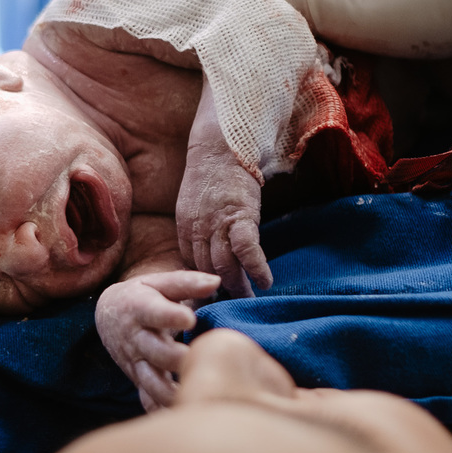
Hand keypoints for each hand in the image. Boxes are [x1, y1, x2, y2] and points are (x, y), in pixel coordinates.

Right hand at [95, 270, 220, 409]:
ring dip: (169, 392)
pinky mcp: (138, 380)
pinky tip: (181, 418)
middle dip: (174, 359)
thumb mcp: (158, 283)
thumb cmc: (142, 296)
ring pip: (149, 381)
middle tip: (197, 361)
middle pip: (153, 351)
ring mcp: (135, 362)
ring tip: (194, 397)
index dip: (169, 316)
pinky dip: (161, 411)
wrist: (108, 316)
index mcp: (139, 308)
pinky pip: (147, 399)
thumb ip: (186, 282)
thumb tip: (216, 281)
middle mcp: (135, 338)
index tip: (189, 319)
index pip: (153, 312)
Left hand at [178, 83, 270, 297]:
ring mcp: (219, 224)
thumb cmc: (211, 173)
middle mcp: (199, 229)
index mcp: (185, 227)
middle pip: (206, 269)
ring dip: (237, 287)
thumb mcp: (193, 203)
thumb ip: (197, 227)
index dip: (200, 281)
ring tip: (247, 302)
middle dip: (216, 291)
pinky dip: (256, 268)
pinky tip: (266, 283)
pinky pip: (247, 249)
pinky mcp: (241, 215)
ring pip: (225, 264)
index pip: (191, 263)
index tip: (207, 298)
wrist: (221, 144)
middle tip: (228, 309)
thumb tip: (208, 251)